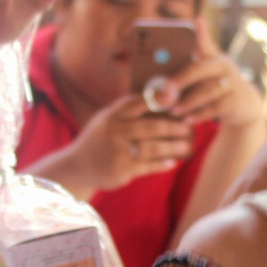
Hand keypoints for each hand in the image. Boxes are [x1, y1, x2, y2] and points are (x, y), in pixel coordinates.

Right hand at [63, 94, 196, 192]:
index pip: (137, 103)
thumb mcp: (107, 119)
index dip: (157, 100)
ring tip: (186, 146)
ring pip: (151, 148)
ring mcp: (117, 151)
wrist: (78, 166)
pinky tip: (172, 162)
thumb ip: (129, 111)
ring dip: (171, 147)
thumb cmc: (101, 138)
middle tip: (188, 127)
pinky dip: (162, 164)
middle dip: (171, 127)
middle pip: (148, 127)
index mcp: (112, 115)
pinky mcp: (121, 169)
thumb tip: (163, 100)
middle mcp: (114, 131)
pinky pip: (147, 166)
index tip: (175, 97)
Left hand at [159, 29, 266, 129]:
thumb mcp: (206, 75)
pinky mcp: (235, 101)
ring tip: (173, 110)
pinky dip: (199, 115)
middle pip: (199, 69)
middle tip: (165, 88)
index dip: (202, 32)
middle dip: (181, 78)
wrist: (245, 106)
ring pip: (206, 91)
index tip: (197, 21)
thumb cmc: (216, 88)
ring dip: (187, 101)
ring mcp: (231, 83)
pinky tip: (187, 120)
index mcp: (212, 56)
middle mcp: (223, 66)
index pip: (205, 42)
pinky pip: (214, 108)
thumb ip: (186, 73)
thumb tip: (160, 82)